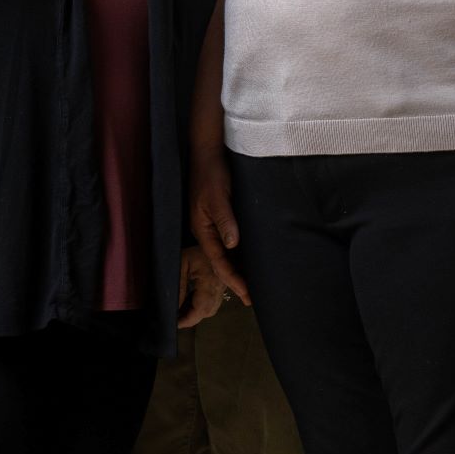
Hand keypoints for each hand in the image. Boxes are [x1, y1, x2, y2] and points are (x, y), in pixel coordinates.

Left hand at [177, 247, 227, 327]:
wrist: (212, 236)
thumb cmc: (194, 249)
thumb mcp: (181, 263)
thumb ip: (179, 286)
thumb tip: (174, 307)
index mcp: (210, 279)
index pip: (201, 307)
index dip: (188, 319)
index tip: (176, 323)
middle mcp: (220, 285)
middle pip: (208, 311)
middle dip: (192, 318)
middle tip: (176, 319)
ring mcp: (223, 285)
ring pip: (211, 308)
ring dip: (196, 313)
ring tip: (180, 313)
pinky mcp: (222, 284)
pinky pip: (212, 301)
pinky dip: (201, 306)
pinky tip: (188, 304)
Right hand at [189, 150, 251, 304]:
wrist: (207, 154)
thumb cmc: (211, 173)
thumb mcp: (218, 196)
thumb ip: (225, 220)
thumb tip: (232, 245)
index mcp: (202, 229)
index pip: (218, 262)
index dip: (233, 279)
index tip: (247, 295)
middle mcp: (206, 231)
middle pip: (220, 263)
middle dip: (235, 281)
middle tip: (252, 299)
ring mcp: (211, 225)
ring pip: (225, 255)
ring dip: (237, 270)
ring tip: (252, 286)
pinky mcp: (219, 218)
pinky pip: (228, 243)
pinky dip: (238, 255)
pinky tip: (248, 261)